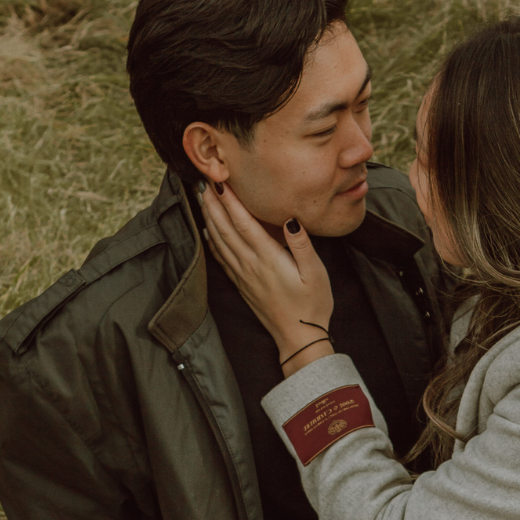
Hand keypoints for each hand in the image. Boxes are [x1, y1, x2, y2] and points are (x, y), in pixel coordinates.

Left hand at [197, 181, 334, 374]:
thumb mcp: (316, 273)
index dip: (230, 200)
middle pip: (225, 229)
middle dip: (214, 204)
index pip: (242, 223)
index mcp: (268, 259)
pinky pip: (222, 258)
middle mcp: (250, 265)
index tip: (220, 181)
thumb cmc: (312, 305)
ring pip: (220, 242)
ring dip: (210, 219)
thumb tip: (289, 219)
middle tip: (205, 181)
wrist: (299, 338)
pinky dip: (212, 242)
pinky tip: (208, 232)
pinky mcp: (242, 285)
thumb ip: (301, 244)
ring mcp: (243, 276)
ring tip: (204, 199)